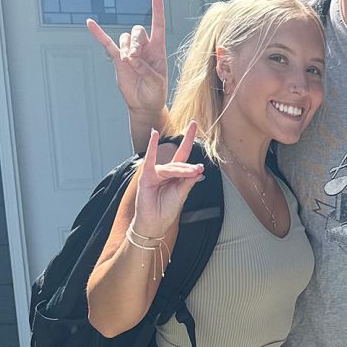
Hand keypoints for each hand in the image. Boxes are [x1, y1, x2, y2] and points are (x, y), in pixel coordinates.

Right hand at [87, 0, 168, 113]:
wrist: (144, 104)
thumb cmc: (155, 93)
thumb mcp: (156, 82)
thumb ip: (145, 69)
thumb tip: (131, 58)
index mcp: (158, 50)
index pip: (158, 26)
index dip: (157, 11)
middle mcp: (144, 48)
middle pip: (137, 31)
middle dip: (136, 42)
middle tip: (135, 57)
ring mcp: (130, 53)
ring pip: (125, 38)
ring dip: (126, 48)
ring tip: (130, 62)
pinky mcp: (118, 59)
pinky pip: (106, 43)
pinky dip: (99, 34)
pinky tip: (90, 23)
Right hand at [132, 122, 202, 237]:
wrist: (155, 223)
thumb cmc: (167, 210)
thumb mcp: (182, 194)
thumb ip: (189, 181)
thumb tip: (199, 171)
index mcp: (176, 174)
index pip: (184, 153)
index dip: (189, 139)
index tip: (194, 123)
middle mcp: (166, 171)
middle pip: (180, 163)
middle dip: (189, 167)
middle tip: (198, 169)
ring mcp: (156, 173)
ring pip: (172, 168)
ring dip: (182, 171)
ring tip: (191, 173)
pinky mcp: (147, 177)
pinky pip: (151, 161)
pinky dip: (152, 148)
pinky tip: (154, 136)